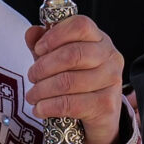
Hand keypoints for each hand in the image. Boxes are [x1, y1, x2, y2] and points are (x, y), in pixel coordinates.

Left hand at [23, 15, 124, 143]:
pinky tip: (40, 109)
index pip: (80, 26)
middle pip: (73, 54)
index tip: (38, 48)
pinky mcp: (106, 105)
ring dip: (42, 90)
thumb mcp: (58, 62)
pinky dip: (49, 107)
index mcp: (99, 40)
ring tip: (32, 96)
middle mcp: (110, 57)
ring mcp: (111, 81)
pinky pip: (71, 104)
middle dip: (44, 66)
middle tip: (31, 76)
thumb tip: (32, 33)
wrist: (98, 118)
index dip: (55, 35)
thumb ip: (45, 46)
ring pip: (68, 81)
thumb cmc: (78, 84)